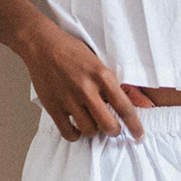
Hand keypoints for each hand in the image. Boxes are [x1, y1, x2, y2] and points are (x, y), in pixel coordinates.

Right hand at [19, 20, 150, 140]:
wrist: (42, 45)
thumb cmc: (71, 51)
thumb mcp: (98, 62)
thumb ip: (111, 82)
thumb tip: (128, 101)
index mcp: (102, 76)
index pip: (125, 107)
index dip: (135, 126)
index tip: (138, 135)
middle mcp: (86, 90)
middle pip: (108, 125)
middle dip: (114, 131)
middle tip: (113, 129)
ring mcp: (69, 100)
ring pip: (89, 130)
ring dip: (94, 130)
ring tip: (92, 123)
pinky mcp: (53, 107)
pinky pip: (68, 132)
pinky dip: (75, 135)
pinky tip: (76, 128)